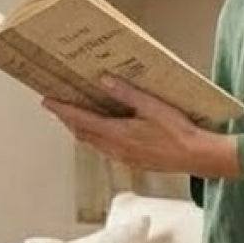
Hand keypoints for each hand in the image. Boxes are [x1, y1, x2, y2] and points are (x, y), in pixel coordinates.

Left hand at [41, 73, 240, 177]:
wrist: (196, 156)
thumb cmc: (178, 132)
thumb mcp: (153, 106)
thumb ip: (128, 93)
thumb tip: (105, 80)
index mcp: (118, 134)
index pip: (82, 120)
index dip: (63, 110)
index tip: (47, 102)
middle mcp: (116, 149)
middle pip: (83, 133)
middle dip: (68, 120)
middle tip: (57, 107)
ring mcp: (124, 158)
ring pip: (93, 143)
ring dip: (81, 130)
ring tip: (74, 118)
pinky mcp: (133, 162)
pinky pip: (106, 150)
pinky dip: (96, 138)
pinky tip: (103, 132)